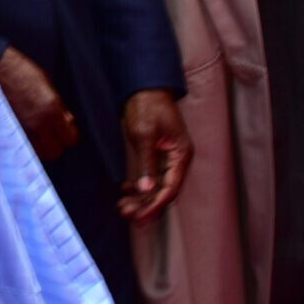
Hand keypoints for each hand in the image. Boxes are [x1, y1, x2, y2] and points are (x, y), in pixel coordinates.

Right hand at [0, 46, 79, 161]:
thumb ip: (59, 106)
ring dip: (37, 145)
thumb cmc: (18, 71)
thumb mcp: (46, 84)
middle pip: (54, 152)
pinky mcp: (5, 134)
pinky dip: (23, 143)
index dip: (67, 133)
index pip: (70, 139)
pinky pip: (20, 148)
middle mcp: (37, 125)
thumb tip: (66, 120)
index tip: (63, 128)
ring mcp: (20, 132)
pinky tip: (20, 130)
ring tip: (32, 130)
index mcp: (51, 110)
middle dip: (53, 143)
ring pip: (36, 153)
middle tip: (49, 131)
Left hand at [117, 89, 190, 220]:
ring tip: (122, 206)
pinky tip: (125, 190)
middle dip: (145, 205)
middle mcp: (178, 159)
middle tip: (125, 213)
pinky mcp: (158, 155)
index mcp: (181, 154)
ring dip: (141, 198)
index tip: (139, 216)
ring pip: (156, 186)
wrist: (146, 86)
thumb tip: (146, 189)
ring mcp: (168, 158)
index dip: (155, 205)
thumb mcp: (144, 134)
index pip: (171, 188)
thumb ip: (147, 162)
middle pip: (164, 191)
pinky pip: (151, 177)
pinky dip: (139, 186)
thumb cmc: (148, 105)